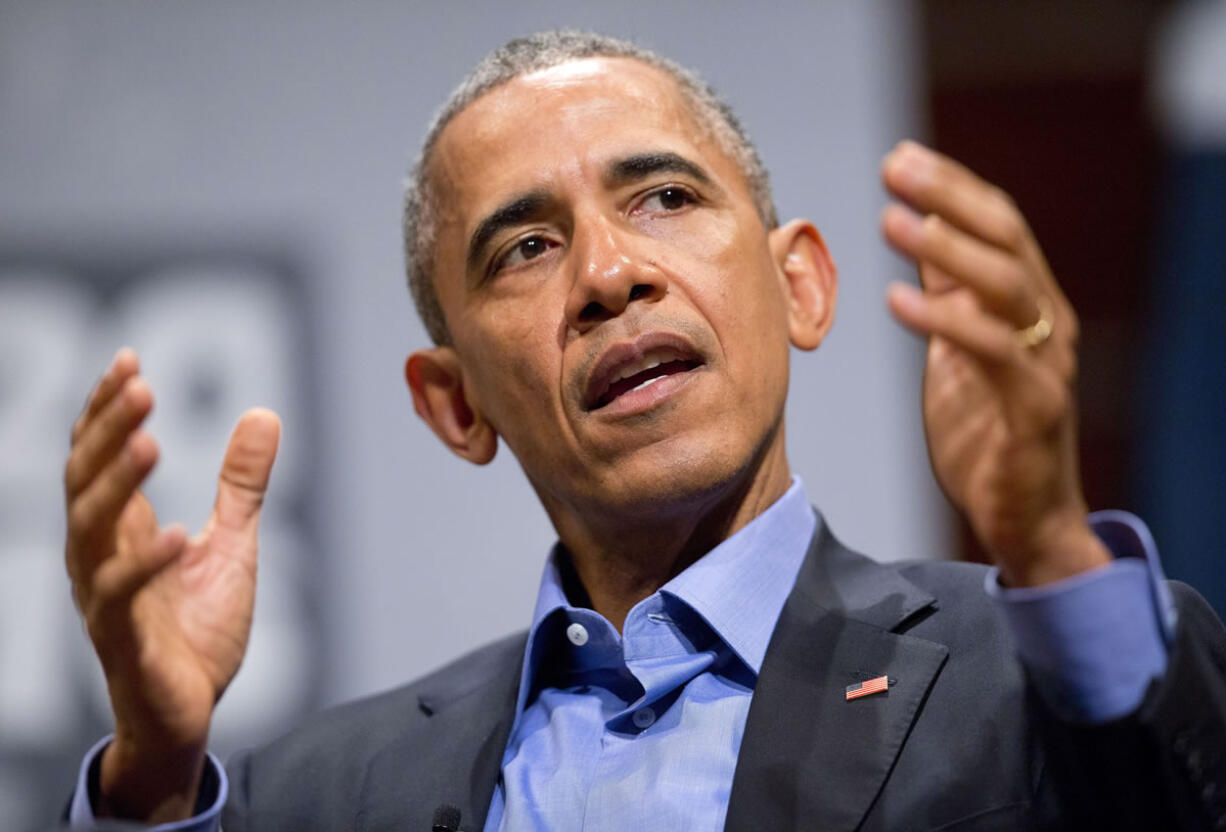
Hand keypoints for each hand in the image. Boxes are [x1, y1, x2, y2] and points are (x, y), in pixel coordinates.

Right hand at [63, 348, 279, 820]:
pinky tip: (178, 534)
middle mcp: (100, 556)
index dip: (106, 410)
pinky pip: (122, 597)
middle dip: (107, 430)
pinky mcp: (123, 639)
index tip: (128, 361)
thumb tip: (263, 413)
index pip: (98, 456)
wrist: (188, 712)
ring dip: (116, 483)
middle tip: (138, 384)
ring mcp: (105, 597)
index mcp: (122, 530)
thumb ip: (242, 484)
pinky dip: (146, 563)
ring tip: (150, 441)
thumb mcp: (232, 543)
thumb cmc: (198, 630)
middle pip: (85, 479)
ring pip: (90, 529)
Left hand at [879, 141, 1109, 586]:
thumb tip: (920, 231)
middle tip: (896, 166)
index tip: (901, 158)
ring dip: (946, 248)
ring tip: (892, 220)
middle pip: (1005, 239)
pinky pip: (990, 352)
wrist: (1024, 519)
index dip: (952, 188)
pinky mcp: (1035, 407)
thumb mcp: (958, 350)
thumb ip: (949, 295)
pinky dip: (943, 321)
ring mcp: (1045, 364)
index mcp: (1027, 306)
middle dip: (949, 197)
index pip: (998, 226)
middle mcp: (1045, 324)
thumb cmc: (987, 432)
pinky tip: (895, 300)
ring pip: (1004, 285)